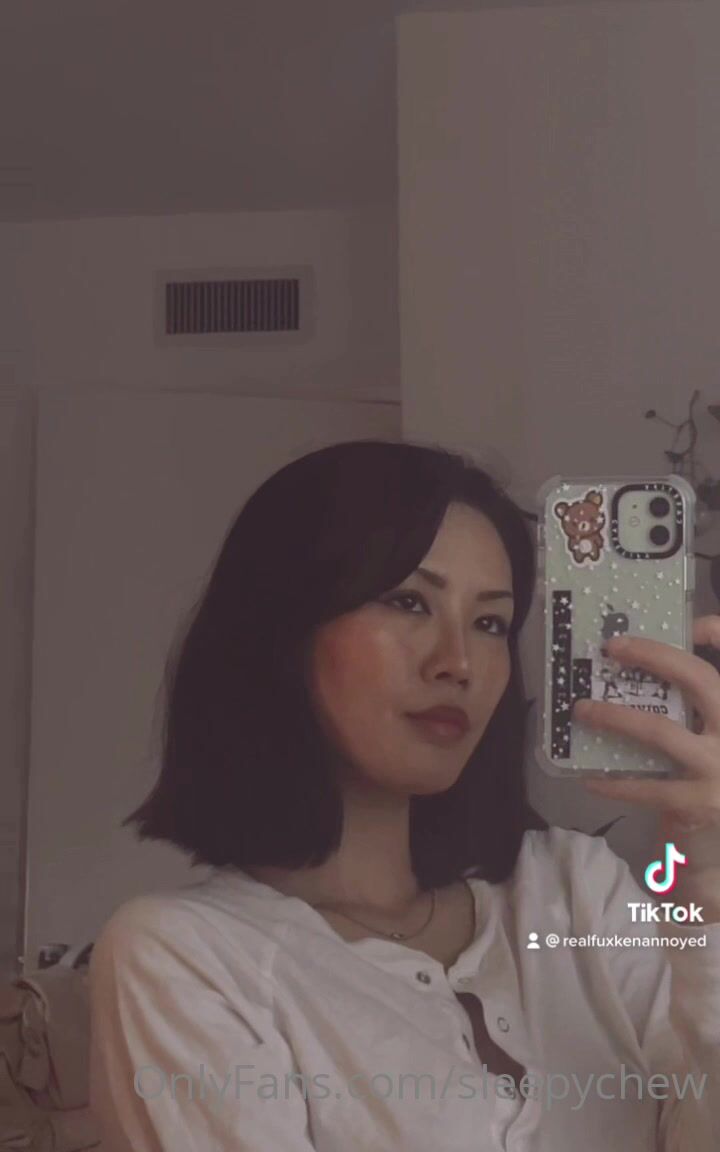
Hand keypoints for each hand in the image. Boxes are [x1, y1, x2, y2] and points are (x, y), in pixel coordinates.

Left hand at [572, 616, 719, 918]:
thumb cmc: (711, 791)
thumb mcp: (712, 745)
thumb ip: (694, 713)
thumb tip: (642, 671)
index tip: (695, 622)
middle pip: (701, 680)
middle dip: (656, 656)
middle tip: (613, 647)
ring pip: (661, 731)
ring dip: (615, 717)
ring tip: (581, 710)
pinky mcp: (699, 803)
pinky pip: (644, 785)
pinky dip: (612, 780)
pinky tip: (587, 777)